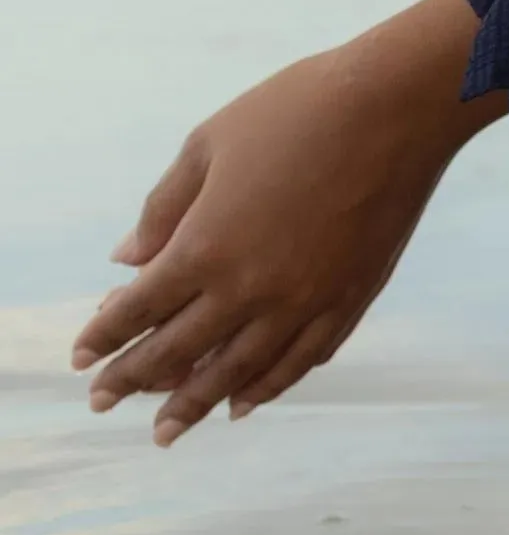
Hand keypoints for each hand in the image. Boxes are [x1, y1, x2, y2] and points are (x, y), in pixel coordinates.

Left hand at [72, 0, 503, 446]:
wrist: (399, 103)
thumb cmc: (299, 108)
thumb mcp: (211, 141)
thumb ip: (165, 205)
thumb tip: (129, 257)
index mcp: (206, 246)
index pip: (137, 310)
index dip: (104, 336)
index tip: (82, 356)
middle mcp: (250, 289)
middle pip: (177, 353)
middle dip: (133, 381)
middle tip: (103, 402)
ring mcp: (304, 301)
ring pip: (236, 373)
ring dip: (193, 405)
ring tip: (166, 431)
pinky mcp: (351, 299)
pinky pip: (301, 361)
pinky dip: (268, 386)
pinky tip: (245, 401)